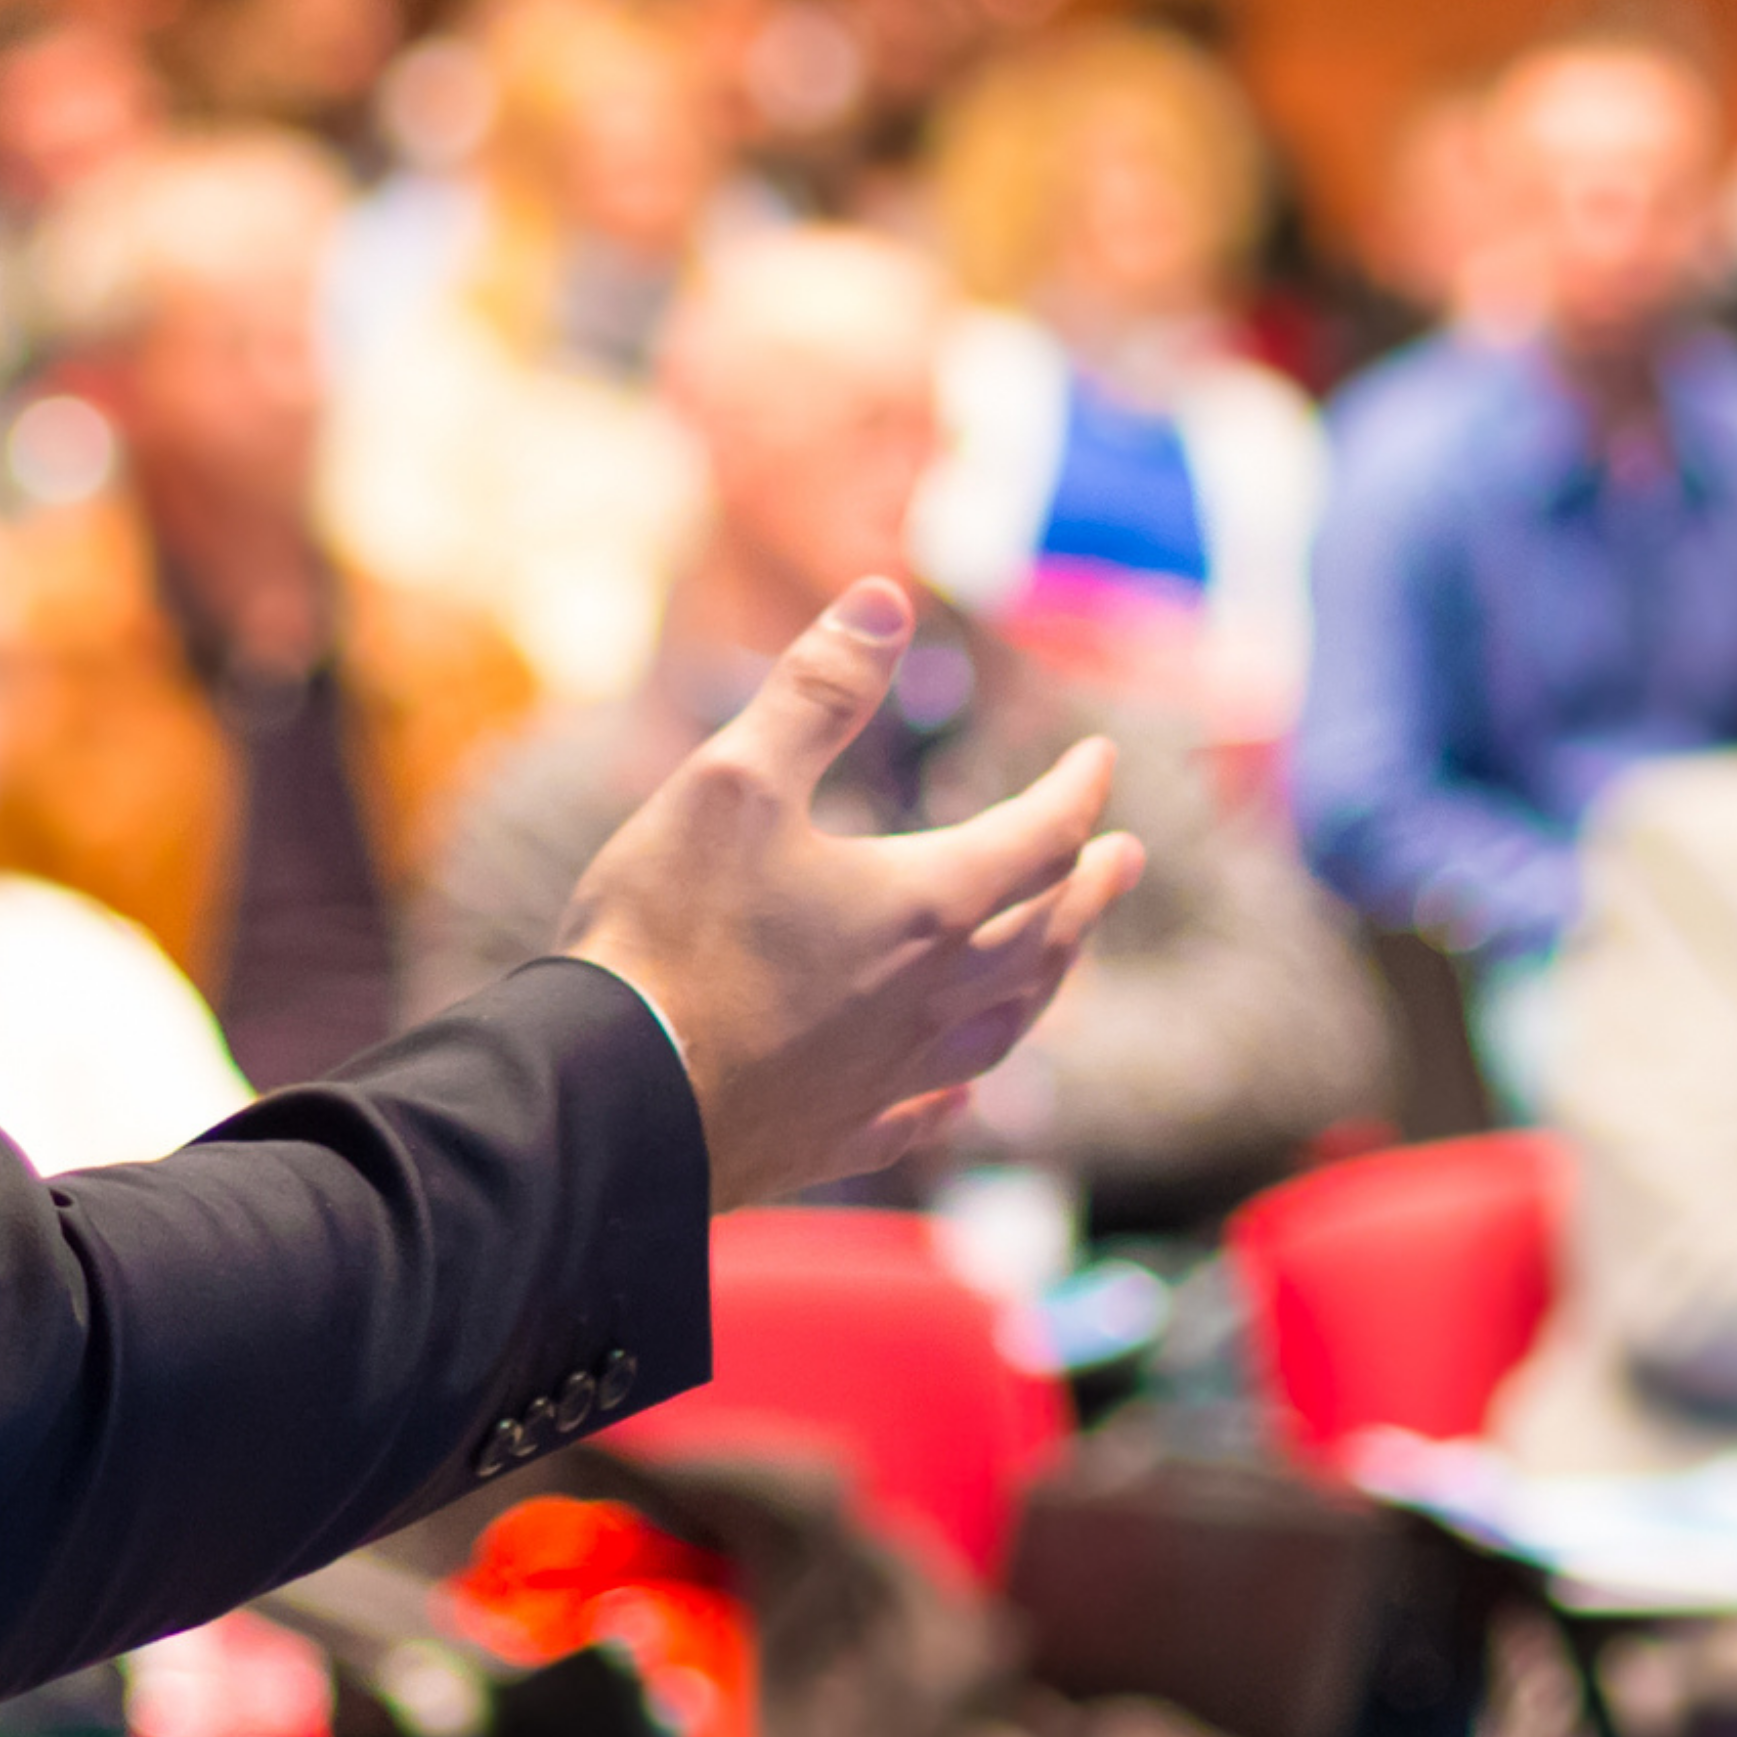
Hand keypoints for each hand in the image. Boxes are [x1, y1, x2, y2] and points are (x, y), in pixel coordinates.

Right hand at [558, 579, 1147, 1208]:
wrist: (610, 1099)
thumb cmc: (668, 932)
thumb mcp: (733, 779)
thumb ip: (817, 690)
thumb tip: (885, 599)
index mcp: (922, 906)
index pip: (1036, 839)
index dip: (1076, 791)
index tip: (1099, 758)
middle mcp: (928, 999)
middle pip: (1042, 938)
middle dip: (1088, 888)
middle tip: (1126, 859)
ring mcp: (886, 1077)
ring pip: (1002, 1029)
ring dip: (1048, 982)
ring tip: (1063, 960)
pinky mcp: (834, 1138)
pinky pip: (923, 1116)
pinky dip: (959, 1094)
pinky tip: (961, 1093)